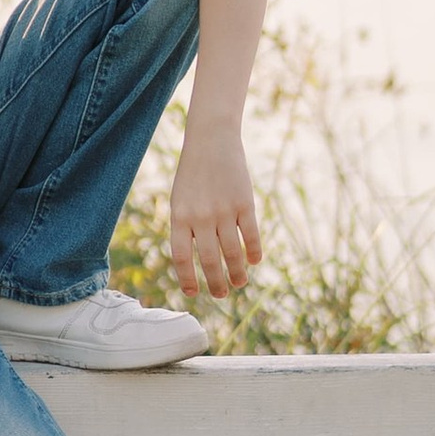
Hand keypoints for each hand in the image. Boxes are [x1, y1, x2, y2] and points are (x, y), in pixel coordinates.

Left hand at [168, 127, 261, 300]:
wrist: (211, 140)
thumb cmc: (192, 175)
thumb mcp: (179, 200)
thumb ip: (185, 228)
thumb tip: (192, 262)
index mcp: (179, 216)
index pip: (181, 257)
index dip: (187, 278)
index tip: (193, 293)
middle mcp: (201, 216)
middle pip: (210, 260)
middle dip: (216, 282)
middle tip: (221, 294)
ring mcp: (224, 210)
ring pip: (232, 252)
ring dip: (237, 272)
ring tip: (239, 283)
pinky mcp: (244, 203)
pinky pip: (250, 235)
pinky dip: (253, 252)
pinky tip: (255, 262)